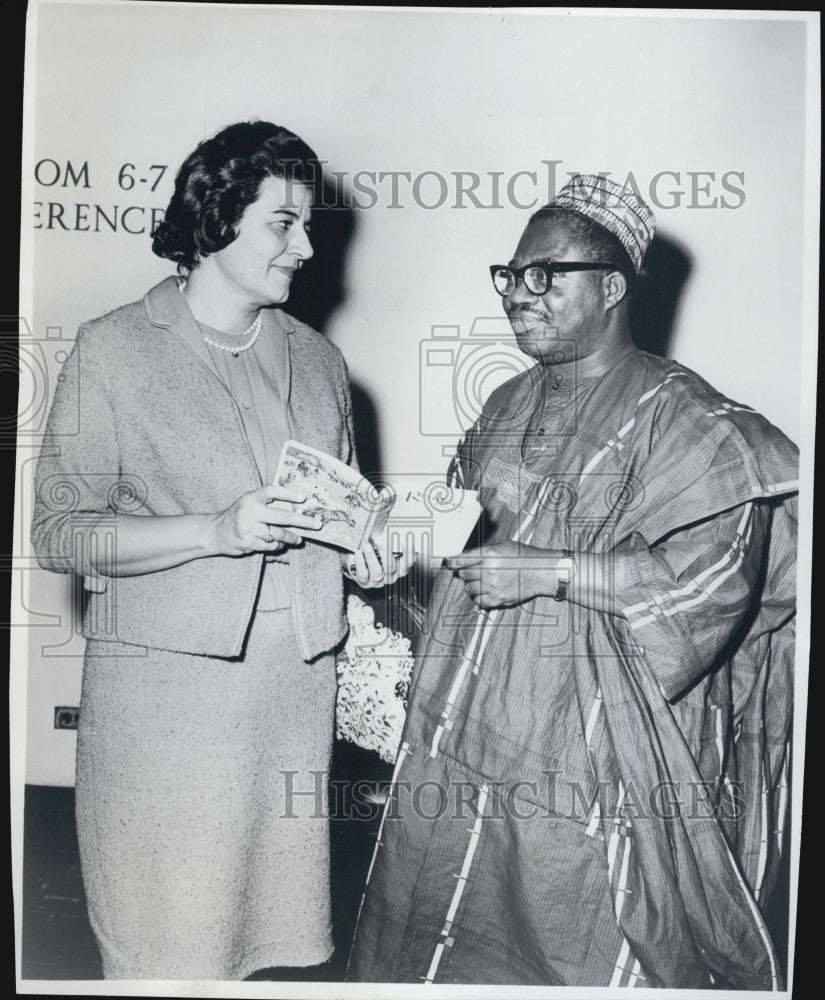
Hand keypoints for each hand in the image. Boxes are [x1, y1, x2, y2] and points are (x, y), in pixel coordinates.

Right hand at [208, 485, 321, 556]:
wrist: (216, 532)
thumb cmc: (240, 514)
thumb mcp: (249, 501)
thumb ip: (267, 501)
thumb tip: (297, 504)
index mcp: (251, 497)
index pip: (271, 491)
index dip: (288, 493)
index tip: (303, 497)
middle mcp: (249, 511)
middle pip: (281, 517)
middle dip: (302, 521)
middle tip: (317, 524)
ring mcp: (248, 528)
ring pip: (277, 534)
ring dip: (291, 537)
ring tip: (299, 538)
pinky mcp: (248, 542)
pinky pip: (270, 545)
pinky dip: (278, 545)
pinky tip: (280, 543)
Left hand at [343, 526, 416, 588]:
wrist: (359, 561)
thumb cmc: (376, 550)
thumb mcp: (386, 543)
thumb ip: (392, 535)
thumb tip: (397, 518)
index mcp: (401, 568)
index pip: (408, 562)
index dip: (409, 551)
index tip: (407, 538)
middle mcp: (391, 576)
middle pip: (391, 567)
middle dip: (386, 552)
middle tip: (380, 539)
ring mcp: (378, 581)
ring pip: (377, 571)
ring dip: (372, 558)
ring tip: (367, 545)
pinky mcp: (365, 582)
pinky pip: (363, 574)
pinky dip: (361, 563)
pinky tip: (358, 553)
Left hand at [445, 541, 560, 609]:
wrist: (541, 572)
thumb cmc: (523, 556)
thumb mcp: (503, 546)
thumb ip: (483, 552)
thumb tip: (464, 558)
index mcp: (490, 555)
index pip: (462, 560)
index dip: (453, 562)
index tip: (449, 564)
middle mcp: (489, 571)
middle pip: (464, 575)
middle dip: (465, 573)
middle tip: (472, 572)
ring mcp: (493, 587)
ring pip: (469, 589)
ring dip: (472, 585)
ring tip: (482, 581)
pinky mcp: (498, 599)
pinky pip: (478, 601)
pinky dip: (479, 597)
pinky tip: (486, 591)